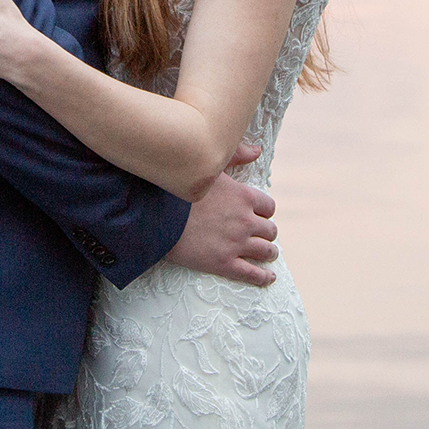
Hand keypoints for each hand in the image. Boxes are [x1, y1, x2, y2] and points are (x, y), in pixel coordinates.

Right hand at [165, 143, 278, 285]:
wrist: (157, 218)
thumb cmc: (180, 190)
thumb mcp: (209, 167)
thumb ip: (235, 155)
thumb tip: (257, 150)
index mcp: (243, 196)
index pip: (268, 207)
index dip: (264, 212)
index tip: (258, 215)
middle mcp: (245, 220)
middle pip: (270, 230)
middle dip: (267, 232)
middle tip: (261, 235)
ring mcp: (236, 243)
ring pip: (266, 251)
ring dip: (269, 252)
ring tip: (267, 254)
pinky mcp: (225, 263)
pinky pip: (253, 274)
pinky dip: (264, 277)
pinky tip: (268, 277)